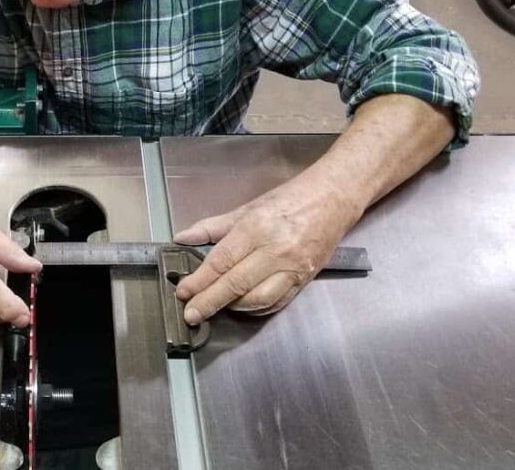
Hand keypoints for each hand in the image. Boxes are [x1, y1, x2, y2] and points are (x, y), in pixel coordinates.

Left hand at [173, 180, 359, 323]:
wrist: (332, 199)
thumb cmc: (288, 200)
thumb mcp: (246, 208)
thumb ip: (212, 226)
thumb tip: (181, 238)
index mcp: (256, 229)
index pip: (222, 261)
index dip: (200, 280)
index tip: (183, 292)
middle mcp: (274, 251)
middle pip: (236, 284)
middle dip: (210, 301)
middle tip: (191, 314)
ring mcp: (292, 269)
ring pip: (257, 299)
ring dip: (233, 307)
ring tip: (215, 305)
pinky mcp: (304, 281)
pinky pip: (276, 302)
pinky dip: (256, 309)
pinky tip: (241, 306)